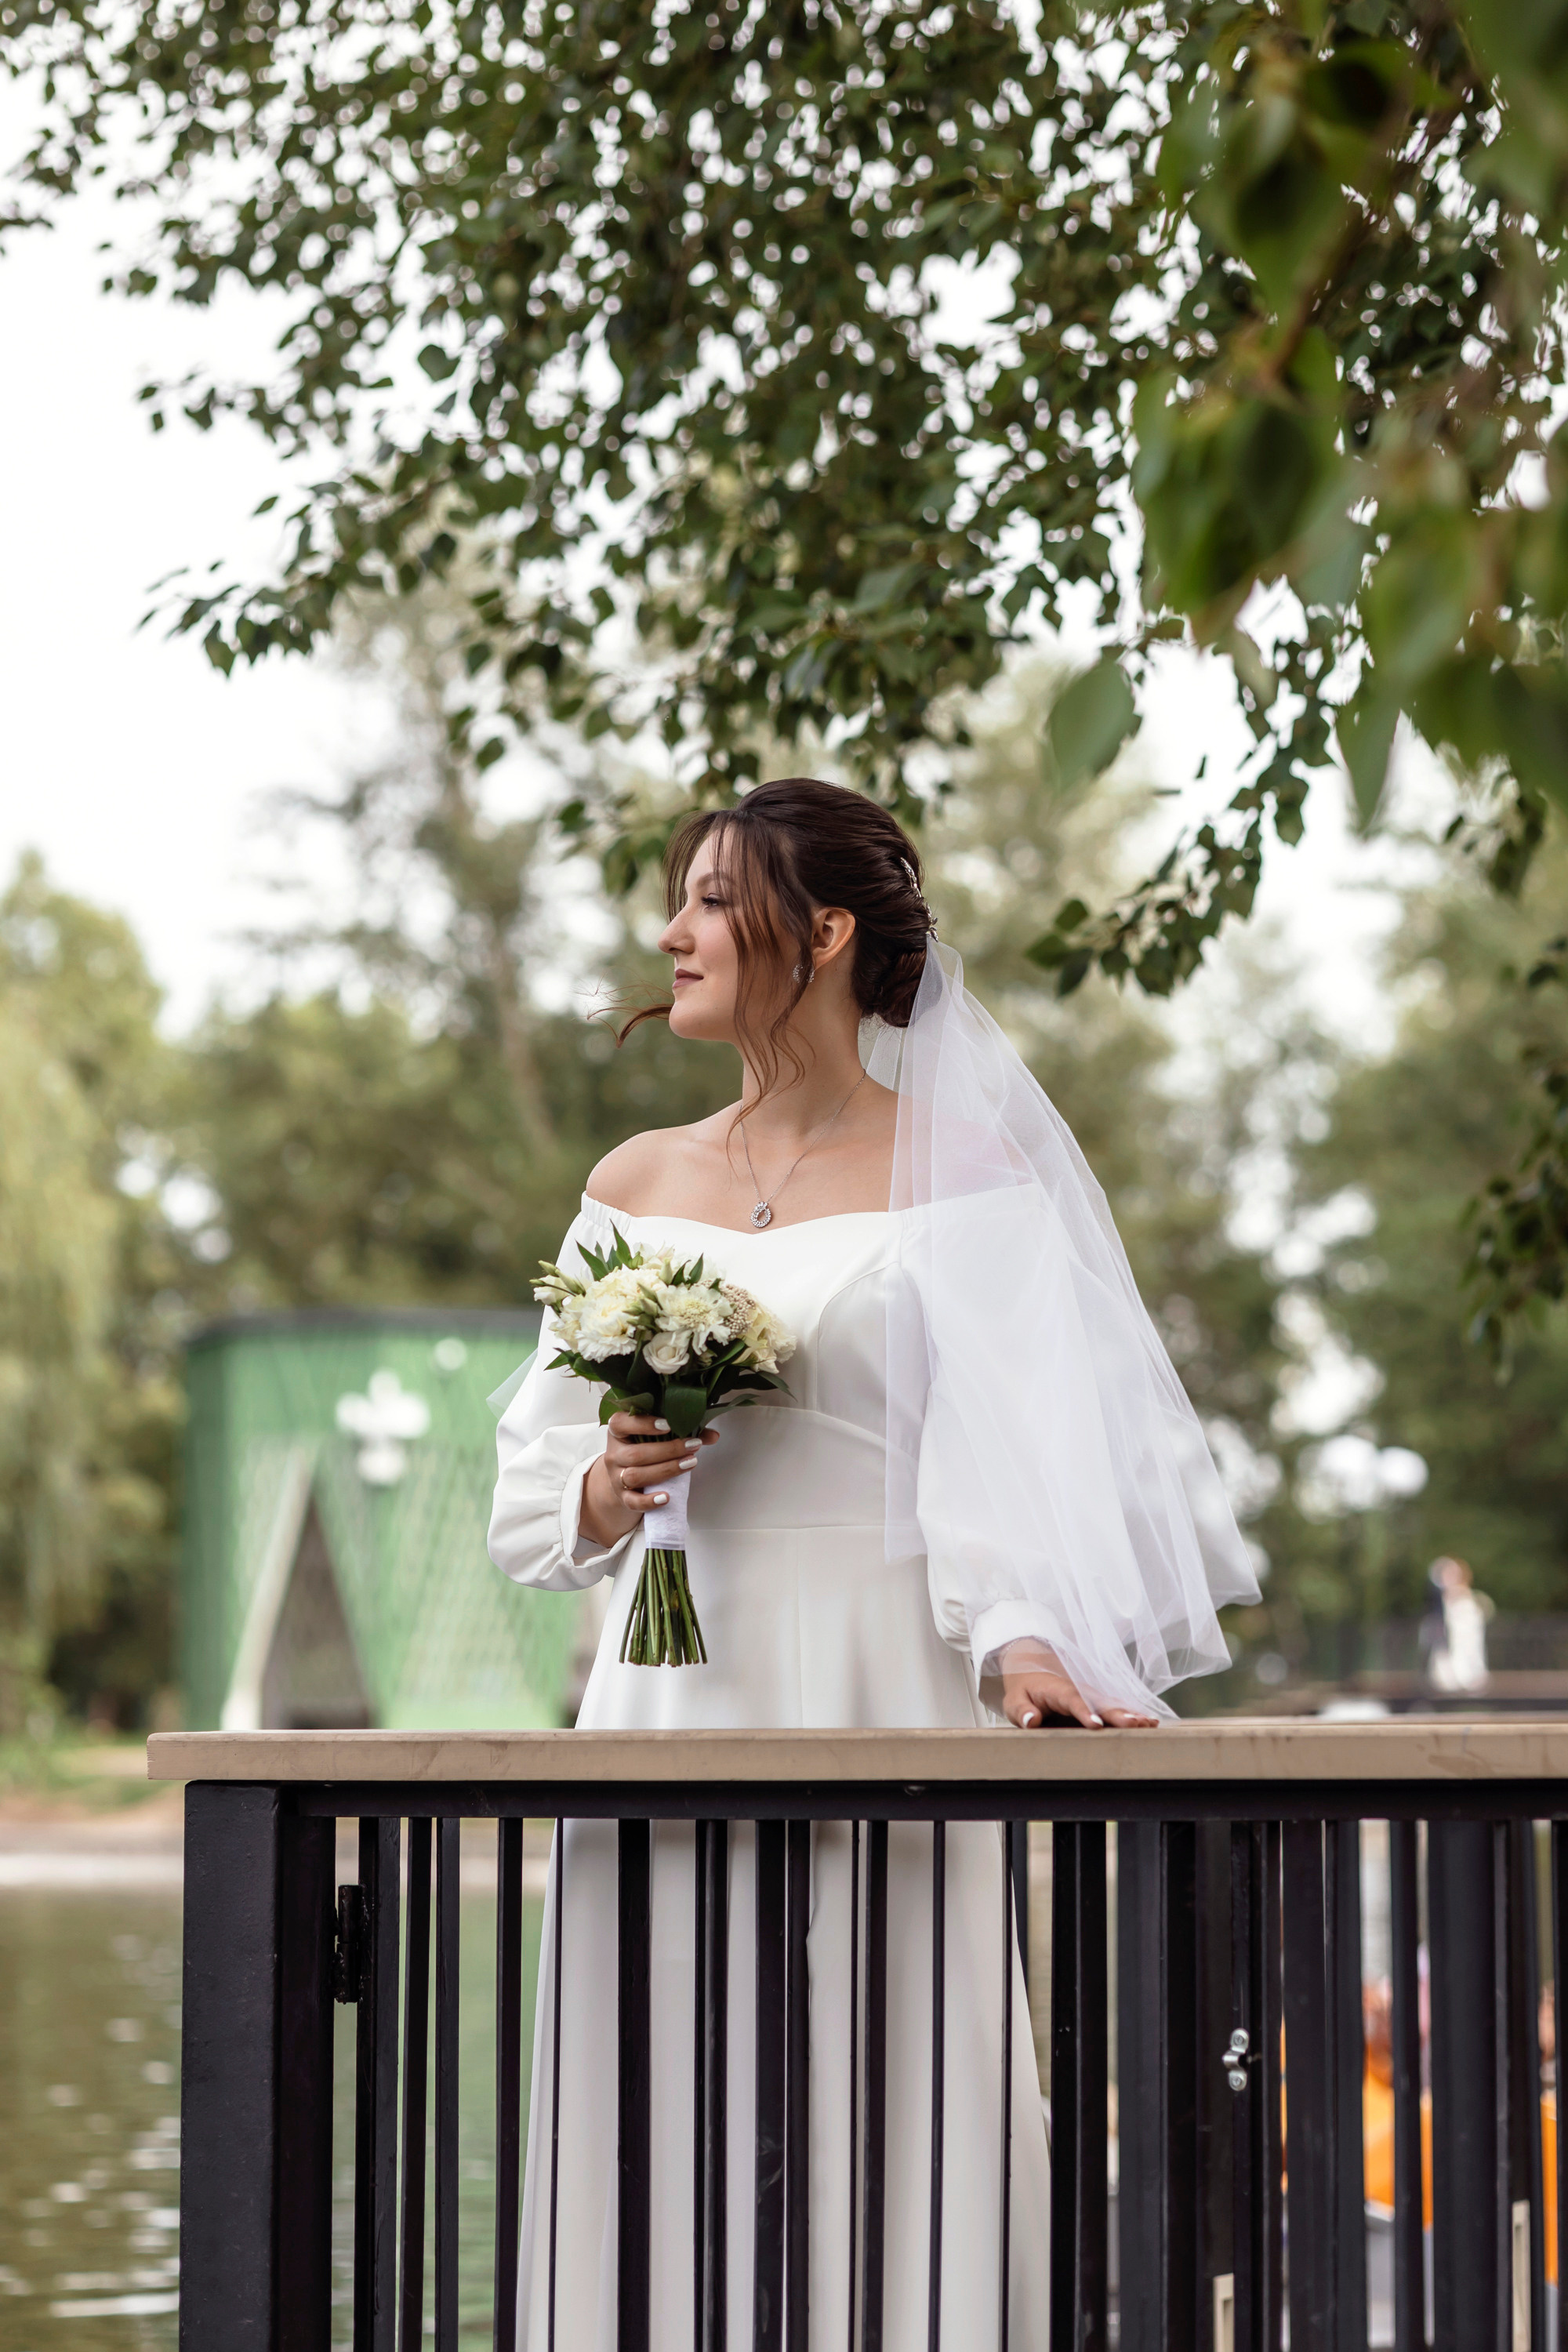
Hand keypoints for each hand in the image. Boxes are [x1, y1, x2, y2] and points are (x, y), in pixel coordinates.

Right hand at [579, 1412, 718, 1548]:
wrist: (623, 1475)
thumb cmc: (643, 1448)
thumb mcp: (656, 1435)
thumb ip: (683, 1430)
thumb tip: (713, 1435)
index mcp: (618, 1431)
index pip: (620, 1424)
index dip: (643, 1424)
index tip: (668, 1424)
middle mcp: (614, 1454)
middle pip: (635, 1454)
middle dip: (668, 1450)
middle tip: (693, 1445)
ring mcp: (616, 1477)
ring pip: (635, 1476)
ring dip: (665, 1470)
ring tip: (690, 1464)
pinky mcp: (622, 1497)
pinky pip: (633, 1502)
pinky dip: (649, 1502)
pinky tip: (666, 1497)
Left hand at [998, 1643, 1156, 1731]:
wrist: (1033, 1670)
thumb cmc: (1024, 1690)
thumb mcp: (1014, 1700)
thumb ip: (1022, 1710)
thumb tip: (1032, 1720)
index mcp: (1057, 1690)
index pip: (1072, 1700)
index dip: (1084, 1712)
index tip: (1096, 1725)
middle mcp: (1079, 1691)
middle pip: (1100, 1702)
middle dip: (1117, 1714)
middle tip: (1135, 1724)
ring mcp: (1090, 1697)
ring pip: (1112, 1705)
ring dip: (1131, 1714)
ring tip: (1149, 1723)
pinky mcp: (1097, 1705)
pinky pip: (1116, 1709)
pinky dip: (1132, 1714)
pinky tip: (1151, 1722)